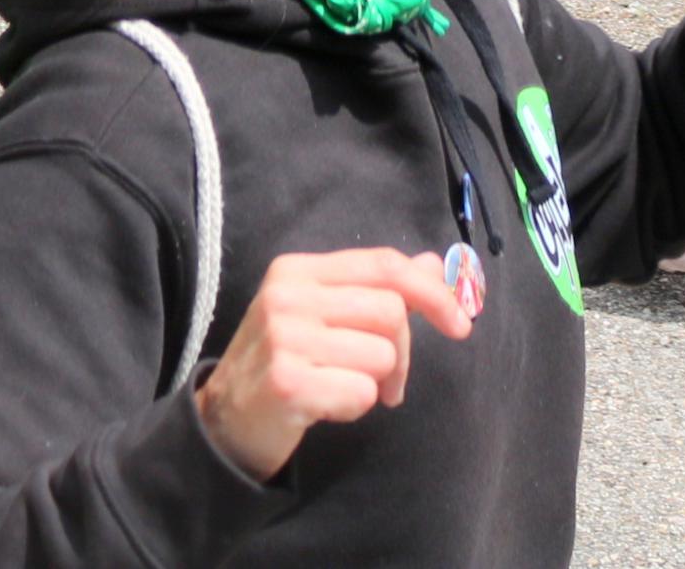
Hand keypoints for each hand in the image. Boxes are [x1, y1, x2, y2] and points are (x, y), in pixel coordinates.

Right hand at [191, 248, 473, 483]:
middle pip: (390, 310)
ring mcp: (283, 338)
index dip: (432, 292)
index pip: (384, 265)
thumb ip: (376, 288)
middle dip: (403, 352)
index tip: (460, 323)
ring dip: (376, 383)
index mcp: (297, 270)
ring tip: (346, 390)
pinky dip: (355, 406)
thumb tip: (434, 265)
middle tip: (389, 381)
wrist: (224, 420)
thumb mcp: (323, 314)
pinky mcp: (287, 382)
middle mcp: (287, 295)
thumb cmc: (284, 362)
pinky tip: (326, 406)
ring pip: (381, 354)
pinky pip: (360, 392)